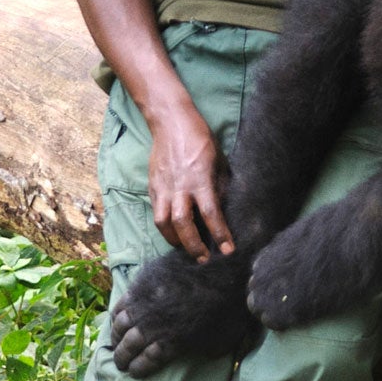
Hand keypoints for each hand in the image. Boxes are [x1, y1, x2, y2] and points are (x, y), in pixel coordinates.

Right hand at [146, 100, 235, 262]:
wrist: (170, 121)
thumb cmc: (200, 139)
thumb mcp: (219, 161)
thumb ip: (220, 187)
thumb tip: (223, 209)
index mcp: (200, 179)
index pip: (211, 213)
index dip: (220, 234)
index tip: (228, 250)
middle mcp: (180, 187)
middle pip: (183, 224)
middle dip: (194, 246)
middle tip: (204, 259)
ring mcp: (163, 188)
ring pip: (164, 223)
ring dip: (175, 241)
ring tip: (186, 249)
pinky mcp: (153, 187)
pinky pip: (157, 213)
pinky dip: (165, 228)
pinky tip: (174, 233)